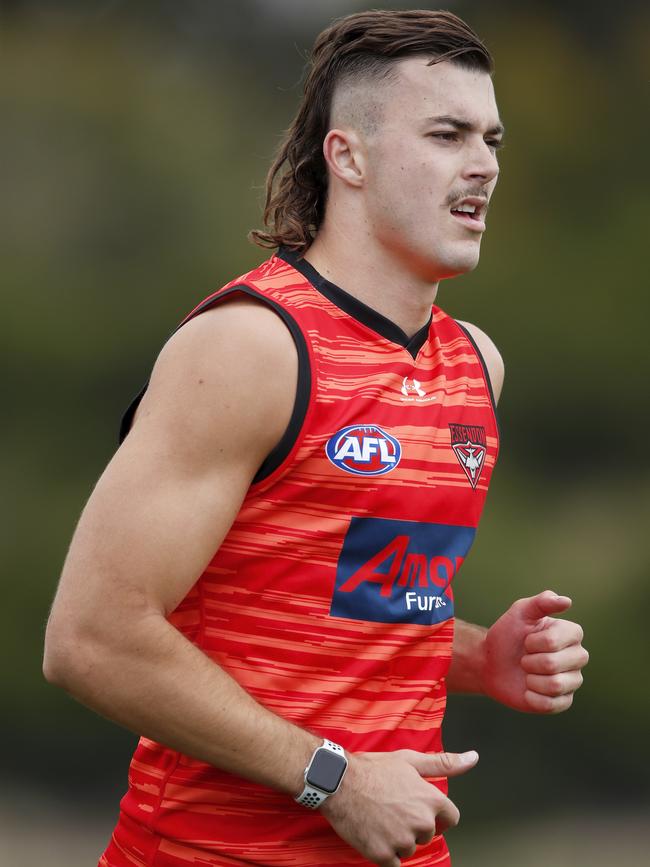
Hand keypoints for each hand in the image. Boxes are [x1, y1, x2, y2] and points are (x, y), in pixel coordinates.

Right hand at [321, 748, 477, 866]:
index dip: (436, 814)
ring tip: (380, 818)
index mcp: (431, 800)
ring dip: (398, 839)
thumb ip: (444, 764)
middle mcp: (421, 822)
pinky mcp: (384, 855)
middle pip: (428, 834)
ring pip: (410, 848)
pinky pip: (394, 863)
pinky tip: (375, 834)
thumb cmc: (374, 769)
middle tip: (393, 809)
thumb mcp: (410, 760)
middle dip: (414, 825)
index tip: (420, 809)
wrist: (339, 782)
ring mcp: (403, 840)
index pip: (451, 819)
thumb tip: (473, 758)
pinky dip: (385, 853)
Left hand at [481, 590, 588, 712]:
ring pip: (554, 686)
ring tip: (527, 673)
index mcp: (572, 634)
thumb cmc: (508, 635)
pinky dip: (532, 697)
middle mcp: (578, 657)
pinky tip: (527, 690)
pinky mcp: (563, 701)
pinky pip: (550, 704)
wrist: (491, 663)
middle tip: (524, 658)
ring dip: (530, 679)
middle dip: (530, 661)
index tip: (526, 639)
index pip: (554, 642)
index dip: (533, 642)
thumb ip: (542, 602)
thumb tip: (567, 601)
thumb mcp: (520, 612)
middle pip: (554, 665)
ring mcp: (572, 681)